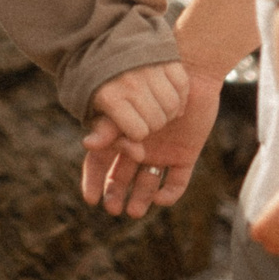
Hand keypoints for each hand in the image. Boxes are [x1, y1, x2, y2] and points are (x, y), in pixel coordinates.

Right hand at [80, 69, 220, 217]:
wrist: (191, 68)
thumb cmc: (151, 81)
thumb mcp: (127, 104)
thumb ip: (110, 124)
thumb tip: (87, 144)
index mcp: (120, 133)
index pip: (102, 162)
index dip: (95, 180)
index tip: (91, 199)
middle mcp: (139, 146)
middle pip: (123, 176)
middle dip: (116, 194)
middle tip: (112, 209)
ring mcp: (162, 152)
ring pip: (148, 183)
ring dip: (140, 199)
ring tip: (133, 211)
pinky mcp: (185, 156)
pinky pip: (177, 181)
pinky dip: (169, 192)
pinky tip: (160, 198)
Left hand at [90, 59, 192, 142]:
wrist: (106, 41)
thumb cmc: (100, 82)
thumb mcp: (93, 108)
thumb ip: (105, 133)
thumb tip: (122, 151)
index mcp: (109, 96)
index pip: (138, 133)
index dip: (137, 133)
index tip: (130, 125)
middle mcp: (130, 81)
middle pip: (157, 120)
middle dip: (153, 123)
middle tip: (144, 114)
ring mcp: (149, 67)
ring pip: (172, 104)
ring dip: (168, 110)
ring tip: (156, 105)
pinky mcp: (165, 56)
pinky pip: (182, 84)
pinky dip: (180, 93)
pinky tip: (168, 93)